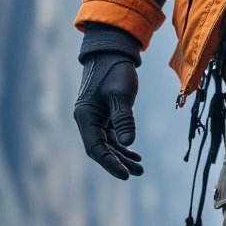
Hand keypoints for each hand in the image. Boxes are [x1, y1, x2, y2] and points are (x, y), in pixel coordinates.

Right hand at [74, 27, 143, 179]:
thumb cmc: (115, 69)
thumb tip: (128, 144)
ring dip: (122, 156)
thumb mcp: (120, 93)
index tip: (127, 174)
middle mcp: (87, 120)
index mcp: (85, 116)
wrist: (111, 51)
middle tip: (138, 172)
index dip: (110, 163)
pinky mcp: (104, 115)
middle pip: (101, 149)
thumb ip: (124, 118)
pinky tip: (134, 154)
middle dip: (118, 162)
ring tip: (140, 167)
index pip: (96, 148)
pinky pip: (111, 136)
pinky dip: (122, 145)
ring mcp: (95, 118)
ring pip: (107, 144)